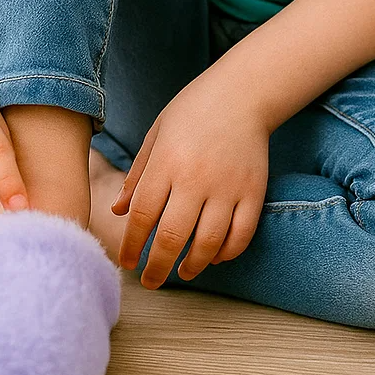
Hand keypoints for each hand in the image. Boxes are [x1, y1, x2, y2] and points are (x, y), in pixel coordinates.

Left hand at [110, 76, 269, 288]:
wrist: (243, 93)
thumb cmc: (192, 111)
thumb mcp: (157, 134)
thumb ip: (138, 174)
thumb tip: (120, 212)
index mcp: (167, 162)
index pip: (143, 215)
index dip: (132, 245)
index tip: (127, 263)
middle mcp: (196, 177)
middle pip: (173, 236)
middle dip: (157, 267)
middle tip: (150, 282)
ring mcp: (228, 186)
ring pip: (209, 242)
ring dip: (193, 265)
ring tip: (182, 273)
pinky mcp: (254, 191)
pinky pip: (241, 234)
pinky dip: (227, 253)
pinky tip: (213, 257)